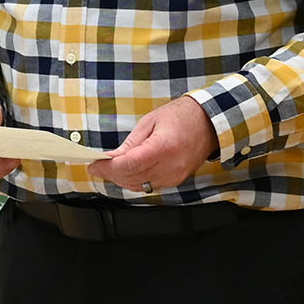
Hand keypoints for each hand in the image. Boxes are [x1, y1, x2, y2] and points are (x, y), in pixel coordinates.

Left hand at [89, 97, 217, 192]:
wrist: (209, 123)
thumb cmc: (183, 117)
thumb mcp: (150, 123)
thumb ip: (130, 144)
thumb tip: (111, 158)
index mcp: (163, 148)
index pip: (128, 166)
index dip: (107, 168)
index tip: (94, 165)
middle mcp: (170, 166)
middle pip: (131, 178)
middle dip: (111, 174)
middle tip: (98, 166)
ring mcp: (175, 176)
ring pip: (138, 186)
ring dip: (121, 179)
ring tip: (110, 168)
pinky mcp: (176, 180)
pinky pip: (149, 186)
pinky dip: (135, 180)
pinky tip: (127, 171)